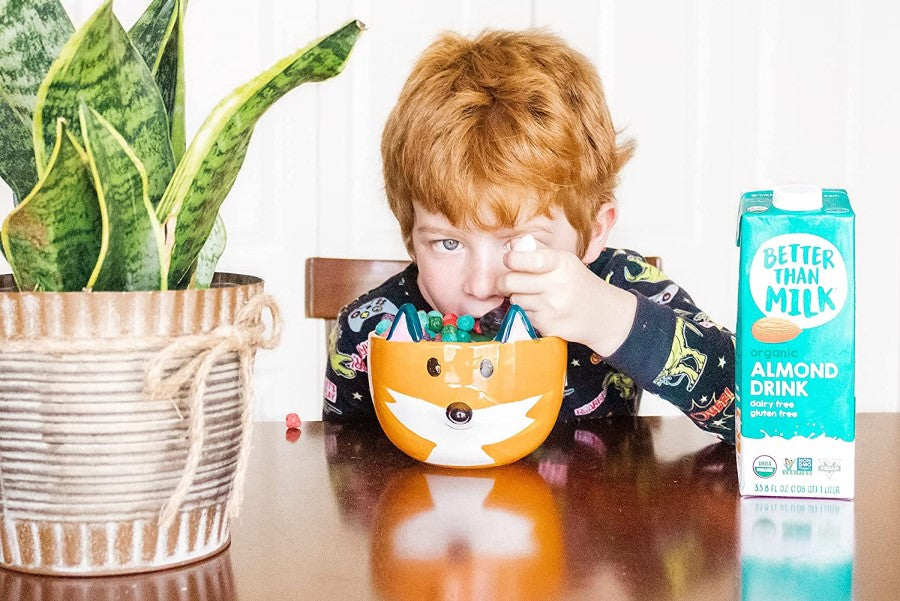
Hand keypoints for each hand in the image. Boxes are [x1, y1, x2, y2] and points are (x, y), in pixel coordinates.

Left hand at [497, 242, 636, 356]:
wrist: (603, 314)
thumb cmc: (579, 284)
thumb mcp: (565, 261)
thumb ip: (538, 251)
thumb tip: (511, 245)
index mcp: (562, 263)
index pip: (525, 258)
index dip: (511, 259)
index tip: (509, 260)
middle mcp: (558, 284)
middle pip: (511, 281)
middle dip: (505, 282)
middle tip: (510, 282)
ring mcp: (553, 307)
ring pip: (515, 299)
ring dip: (518, 298)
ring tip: (535, 296)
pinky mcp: (548, 325)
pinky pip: (523, 315)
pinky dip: (527, 312)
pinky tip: (542, 310)